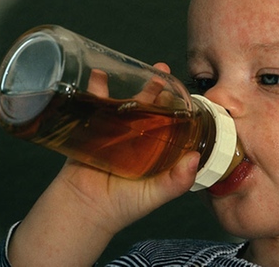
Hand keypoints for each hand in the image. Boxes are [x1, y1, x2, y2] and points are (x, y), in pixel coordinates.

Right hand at [8, 63, 198, 266]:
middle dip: (156, 89)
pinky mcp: (92, 131)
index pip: (170, 125)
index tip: (184, 93)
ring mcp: (114, 134)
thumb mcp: (155, 194)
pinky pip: (95, 106)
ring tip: (139, 66)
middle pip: (148, 108)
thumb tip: (195, 158)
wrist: (83, 210)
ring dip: (131, 84)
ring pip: (125, 104)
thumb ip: (177, 180)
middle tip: (162, 71)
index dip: (177, 109)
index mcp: (155, 152)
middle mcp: (137, 140)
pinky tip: (100, 74)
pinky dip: (96, 88)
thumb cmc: (121, 207)